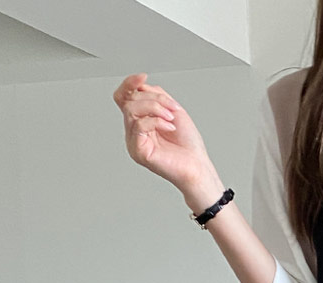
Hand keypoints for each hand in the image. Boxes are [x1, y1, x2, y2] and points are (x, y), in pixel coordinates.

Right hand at [113, 73, 219, 199]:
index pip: (124, 97)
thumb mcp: (172, 109)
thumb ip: (155, 95)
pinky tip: (169, 127)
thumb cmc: (188, 144)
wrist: (198, 166)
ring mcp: (134, 141)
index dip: (129, 83)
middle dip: (153, 98)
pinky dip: (157, 121)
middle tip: (171, 108)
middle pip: (129, 100)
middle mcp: (134, 131)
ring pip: (132, 110)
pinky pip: (139, 125)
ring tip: (171, 118)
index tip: (143, 76)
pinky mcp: (138, 151)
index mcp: (140, 120)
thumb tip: (140, 86)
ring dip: (156, 108)